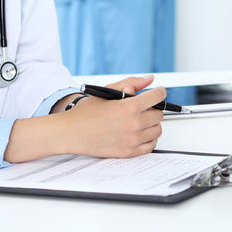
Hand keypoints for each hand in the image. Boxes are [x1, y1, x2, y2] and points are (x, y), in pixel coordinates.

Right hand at [4, 75, 165, 162]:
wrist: (71, 132)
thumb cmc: (86, 113)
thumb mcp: (108, 91)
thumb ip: (131, 83)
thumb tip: (149, 79)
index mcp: (129, 107)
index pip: (158, 97)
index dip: (159, 92)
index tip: (158, 92)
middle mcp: (134, 124)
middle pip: (159, 115)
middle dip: (153, 109)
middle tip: (142, 108)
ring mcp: (133, 139)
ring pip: (157, 130)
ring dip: (151, 124)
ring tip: (139, 121)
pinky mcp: (130, 152)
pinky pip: (151, 145)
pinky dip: (148, 139)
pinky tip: (139, 133)